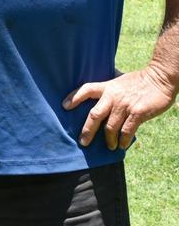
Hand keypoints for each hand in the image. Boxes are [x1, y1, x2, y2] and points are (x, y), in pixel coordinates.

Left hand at [63, 66, 177, 149]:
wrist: (160, 78)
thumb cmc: (140, 81)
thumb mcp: (120, 81)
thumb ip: (110, 89)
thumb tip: (101, 96)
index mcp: (107, 87)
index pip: (86, 89)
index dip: (74, 97)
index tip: (64, 106)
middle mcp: (113, 96)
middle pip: (94, 114)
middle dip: (87, 130)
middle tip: (83, 142)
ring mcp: (125, 105)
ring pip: (110, 127)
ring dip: (108, 140)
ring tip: (109, 146)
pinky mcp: (137, 113)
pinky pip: (127, 130)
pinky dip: (123, 140)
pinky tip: (122, 145)